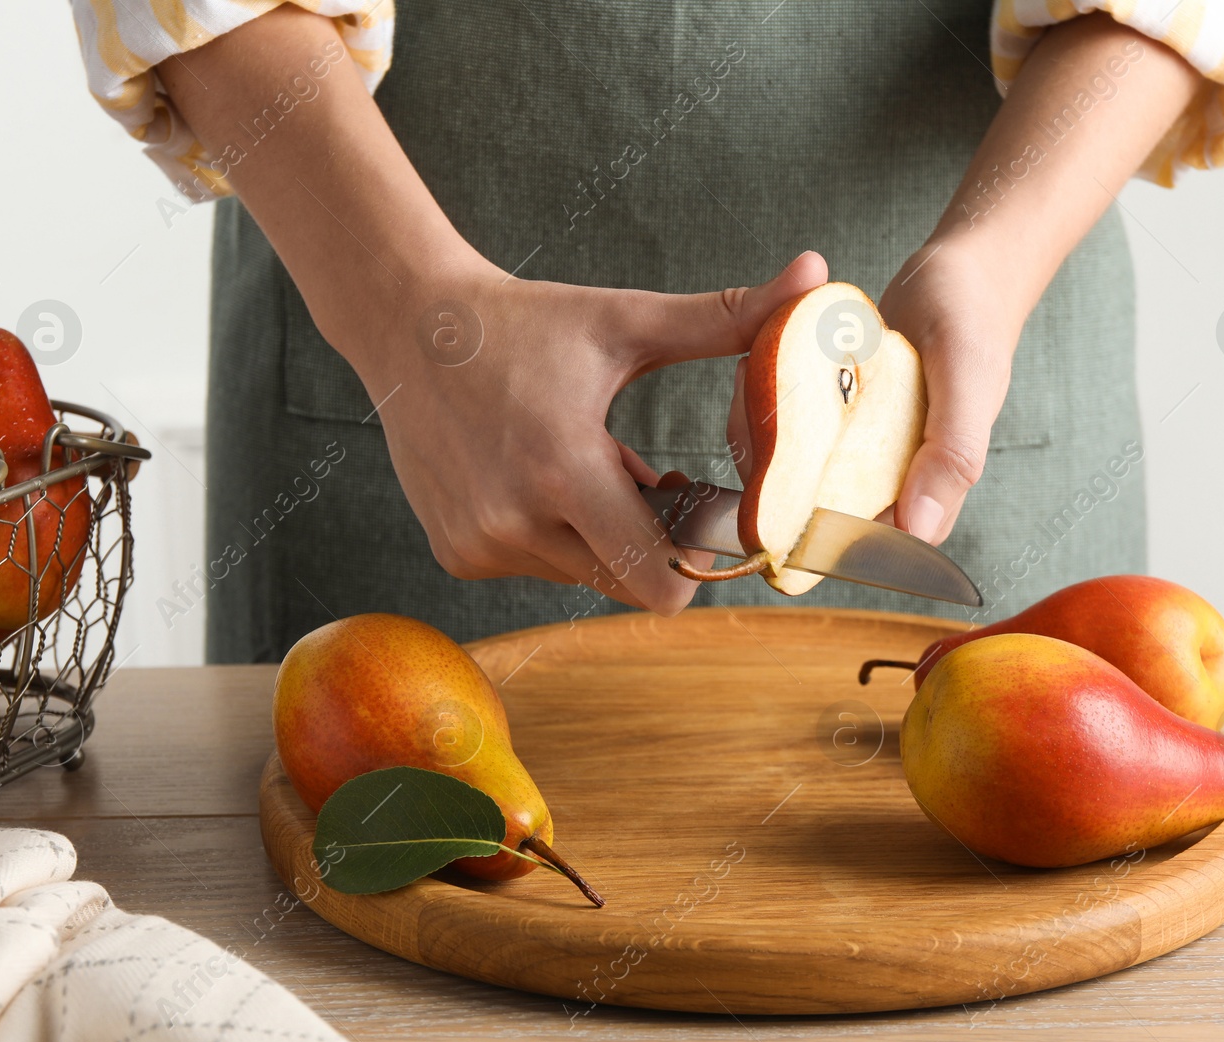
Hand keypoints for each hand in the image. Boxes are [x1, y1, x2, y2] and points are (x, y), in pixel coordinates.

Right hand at [343, 250, 827, 614]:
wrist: (408, 325)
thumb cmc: (522, 323)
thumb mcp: (627, 322)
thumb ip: (727, 317)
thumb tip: (815, 276)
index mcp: (564, 469)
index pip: (658, 582)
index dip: (693, 561)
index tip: (702, 515)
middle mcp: (514, 522)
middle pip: (627, 585)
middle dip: (650, 544)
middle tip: (649, 482)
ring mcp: (478, 544)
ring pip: (581, 576)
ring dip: (599, 537)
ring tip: (584, 466)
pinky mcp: (454, 553)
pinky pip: (535, 567)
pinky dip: (551, 535)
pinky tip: (537, 478)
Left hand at [724, 242, 1020, 546]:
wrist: (964, 268)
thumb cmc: (973, 318)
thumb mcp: (968, 379)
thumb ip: (952, 454)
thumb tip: (919, 529)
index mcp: (927, 489)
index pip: (862, 544)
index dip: (810, 532)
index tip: (776, 486)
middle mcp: (889, 477)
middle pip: (812, 508)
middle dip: (771, 468)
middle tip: (757, 412)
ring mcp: (860, 447)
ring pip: (793, 467)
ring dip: (762, 430)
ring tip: (753, 377)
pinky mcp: (838, 417)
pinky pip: (792, 426)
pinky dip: (770, 400)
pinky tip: (759, 364)